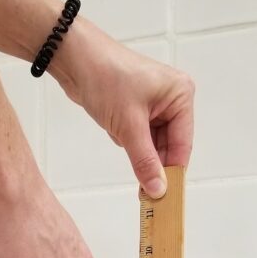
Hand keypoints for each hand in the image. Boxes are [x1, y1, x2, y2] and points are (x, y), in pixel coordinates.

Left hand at [55, 23, 194, 197]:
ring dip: (137, 151)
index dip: (173, 172)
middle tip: (144, 194)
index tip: (165, 198)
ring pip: (151, 144)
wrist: (74, 59)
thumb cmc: (105, 78)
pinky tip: (114, 129)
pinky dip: (126, 141)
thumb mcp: (128, 126)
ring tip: (122, 146)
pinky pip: (138, 137)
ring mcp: (154, 104)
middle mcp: (172, 99)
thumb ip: (144, 161)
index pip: (182, 144)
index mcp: (180, 95)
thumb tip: (158, 189)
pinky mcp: (136, 109)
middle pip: (168, 146)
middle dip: (153, 164)